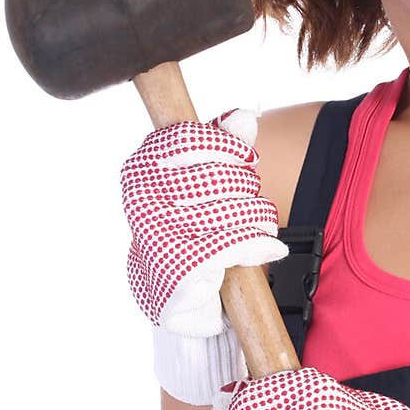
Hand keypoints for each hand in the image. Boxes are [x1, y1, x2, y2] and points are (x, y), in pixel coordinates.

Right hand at [120, 108, 287, 337]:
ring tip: (263, 226)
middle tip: (253, 202)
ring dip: (259, 218)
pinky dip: (258, 245)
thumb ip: (223, 144)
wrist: (176, 292)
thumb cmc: (190, 226)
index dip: (228, 146)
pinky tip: (268, 248)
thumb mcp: (205, 179)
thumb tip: (245, 116)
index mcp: (142, 167)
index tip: (247, 158)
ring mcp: (156, 235)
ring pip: (232, 210)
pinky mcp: (176, 269)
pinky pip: (233, 244)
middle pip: (219, 176)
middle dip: (249, 188)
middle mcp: (141, 199)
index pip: (190, 139)